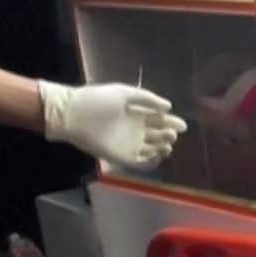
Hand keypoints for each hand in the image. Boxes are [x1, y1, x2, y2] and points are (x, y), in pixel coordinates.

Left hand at [39, 81, 187, 167]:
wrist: (73, 114)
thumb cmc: (97, 100)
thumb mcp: (124, 93)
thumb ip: (147, 99)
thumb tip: (168, 107)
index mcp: (135, 114)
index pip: (158, 120)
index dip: (171, 122)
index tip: (182, 125)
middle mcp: (134, 130)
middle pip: (157, 136)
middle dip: (168, 135)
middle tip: (173, 133)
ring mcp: (128, 145)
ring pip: (152, 150)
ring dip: (163, 148)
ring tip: (167, 143)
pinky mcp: (122, 157)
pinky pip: (142, 163)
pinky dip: (153, 161)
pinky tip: (159, 153)